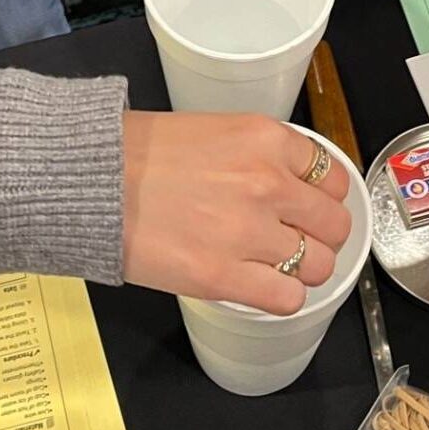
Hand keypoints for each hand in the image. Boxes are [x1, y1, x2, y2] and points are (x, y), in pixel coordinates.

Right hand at [122, 112, 351, 314]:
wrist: (95, 179)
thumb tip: (289, 182)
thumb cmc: (143, 152)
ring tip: (275, 264)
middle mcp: (267, 182)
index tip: (311, 206)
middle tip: (298, 239)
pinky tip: (258, 284)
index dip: (322, 196)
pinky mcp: (223, 276)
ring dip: (302, 268)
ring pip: (317, 265)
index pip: (331, 175)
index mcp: (266, 138)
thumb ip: (260, 155)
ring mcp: (248, 232)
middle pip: (334, 223)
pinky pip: (287, 299)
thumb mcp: (216, 130)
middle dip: (320, 235)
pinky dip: (280, 297)